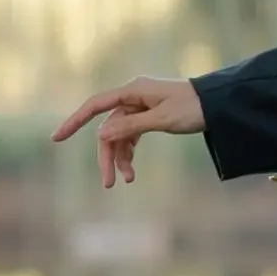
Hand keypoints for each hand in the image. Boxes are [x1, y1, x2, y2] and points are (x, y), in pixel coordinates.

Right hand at [50, 76, 205, 188]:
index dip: (75, 121)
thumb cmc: (193, 107)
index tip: (57, 138)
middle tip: (108, 184)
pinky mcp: (149, 117)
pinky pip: (132, 136)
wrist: (219, 104)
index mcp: (133, 91)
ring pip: (120, 135)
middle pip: (109, 128)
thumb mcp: (162, 119)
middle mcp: (133, 97)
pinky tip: (131, 170)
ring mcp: (141, 108)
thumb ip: (131, 127)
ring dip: (121, 158)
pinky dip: (130, 152)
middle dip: (107, 156)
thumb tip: (101, 135)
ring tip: (128, 180)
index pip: (95, 106)